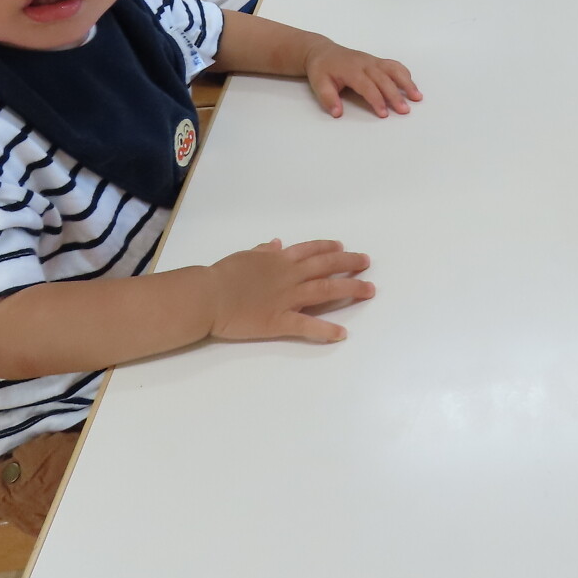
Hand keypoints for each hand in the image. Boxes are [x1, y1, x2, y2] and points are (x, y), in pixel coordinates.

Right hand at [206, 239, 373, 343]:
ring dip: (350, 289)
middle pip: (326, 267)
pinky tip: (342, 334)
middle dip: (349, 264)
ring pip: (325, 291)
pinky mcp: (280, 321)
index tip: (342, 247)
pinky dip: (326, 330)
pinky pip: (307, 326)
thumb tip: (278, 243)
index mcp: (279, 260)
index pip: (310, 250)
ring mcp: (287, 298)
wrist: (207, 296)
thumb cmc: (221, 276)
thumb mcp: (244, 256)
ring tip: (369, 290)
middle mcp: (289, 276)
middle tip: (366, 263)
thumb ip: (263, 251)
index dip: (328, 248)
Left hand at [303, 40, 421, 117]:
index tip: (384, 113)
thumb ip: (328, 98)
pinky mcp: (377, 61)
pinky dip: (404, 74)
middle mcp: (365, 64)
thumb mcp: (318, 84)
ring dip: (406, 83)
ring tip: (417, 97)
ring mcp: (373, 61)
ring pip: (393, 70)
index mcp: (351, 70)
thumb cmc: (322, 69)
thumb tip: (337, 113)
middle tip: (405, 110)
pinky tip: (411, 85)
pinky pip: (394, 65)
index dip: (376, 99)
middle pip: (384, 79)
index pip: (367, 86)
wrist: (323, 51)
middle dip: (395, 95)